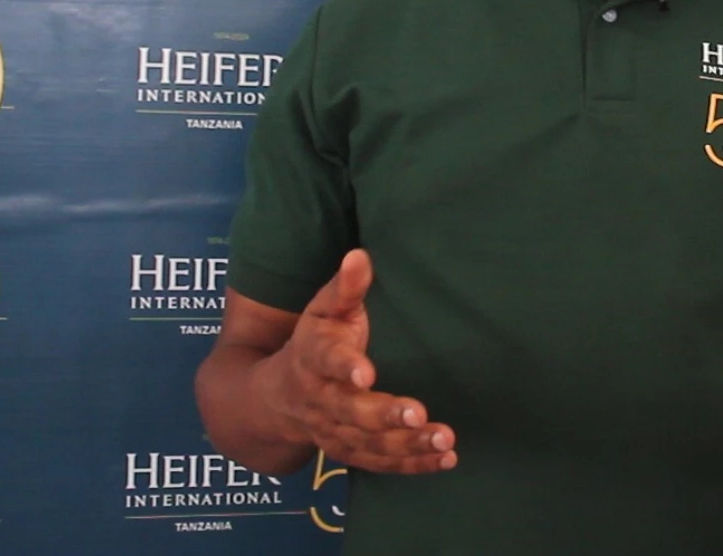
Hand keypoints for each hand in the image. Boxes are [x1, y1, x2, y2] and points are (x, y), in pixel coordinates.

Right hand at [253, 249, 456, 473]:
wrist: (276, 399)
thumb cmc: (313, 342)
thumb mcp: (322, 310)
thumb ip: (344, 287)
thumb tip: (359, 255)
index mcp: (311, 357)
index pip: (325, 360)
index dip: (344, 366)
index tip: (366, 372)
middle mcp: (319, 399)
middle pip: (348, 410)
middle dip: (382, 414)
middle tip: (418, 413)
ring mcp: (333, 431)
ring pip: (368, 443)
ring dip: (406, 444)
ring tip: (444, 439)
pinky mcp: (350, 452)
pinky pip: (380, 464)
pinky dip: (413, 465)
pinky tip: (446, 459)